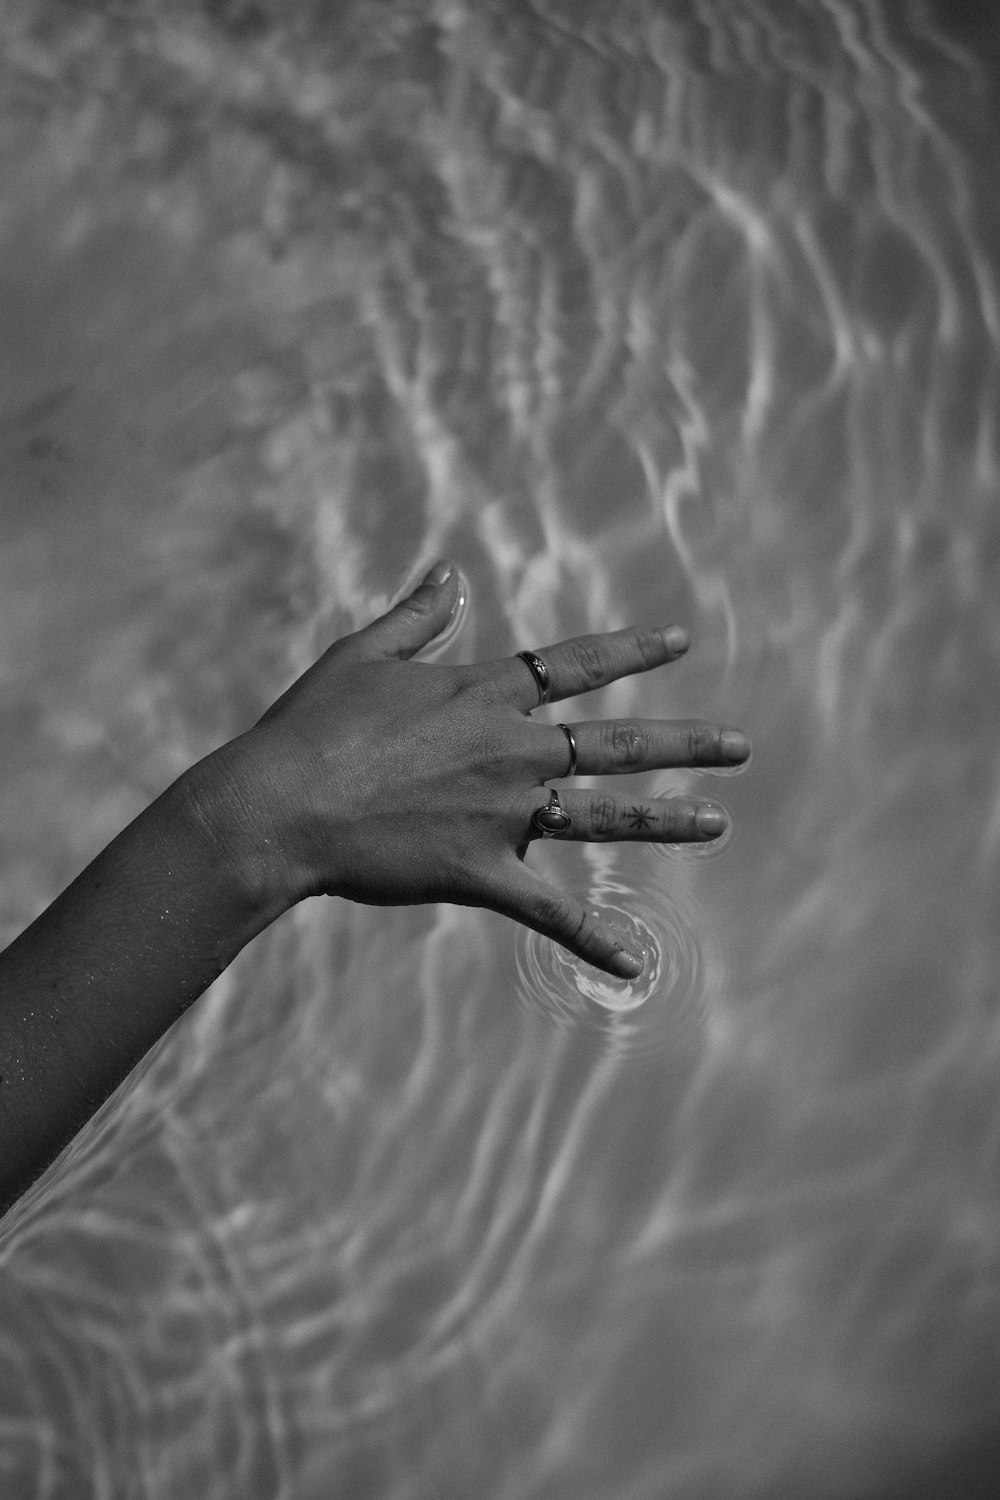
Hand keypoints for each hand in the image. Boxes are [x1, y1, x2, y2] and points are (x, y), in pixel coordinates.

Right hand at [212, 562, 750, 978]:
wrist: (280, 804)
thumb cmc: (311, 727)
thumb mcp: (362, 656)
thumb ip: (416, 616)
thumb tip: (448, 570)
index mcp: (484, 694)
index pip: (576, 665)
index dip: (631, 650)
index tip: (680, 640)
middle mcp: (511, 750)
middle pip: (616, 743)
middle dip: (684, 743)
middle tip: (740, 747)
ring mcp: (504, 813)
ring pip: (605, 817)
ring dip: (667, 820)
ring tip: (720, 822)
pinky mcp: (482, 872)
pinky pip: (550, 912)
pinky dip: (592, 939)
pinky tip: (637, 962)